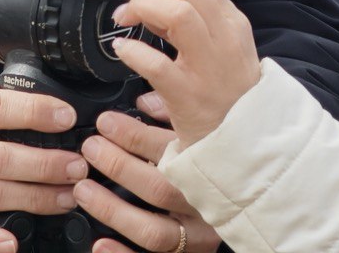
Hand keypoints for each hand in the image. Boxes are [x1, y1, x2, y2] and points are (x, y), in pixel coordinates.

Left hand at [73, 102, 220, 252]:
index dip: (131, 134)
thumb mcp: (206, 129)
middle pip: (158, 188)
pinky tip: (100, 243)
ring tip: (84, 190)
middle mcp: (206, 203)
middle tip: (91, 149)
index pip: (168, 149)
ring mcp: (199, 233)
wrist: (254, 197)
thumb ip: (174, 115)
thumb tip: (144, 102)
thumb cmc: (222, 157)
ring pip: (153, 230)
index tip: (105, 123)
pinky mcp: (190, 252)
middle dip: (118, 167)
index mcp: (211, 166)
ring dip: (112, 210)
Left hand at [107, 0, 260, 148]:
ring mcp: (209, 66)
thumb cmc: (227, 93)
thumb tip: (147, 0)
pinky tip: (122, 49)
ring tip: (122, 16)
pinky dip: (133, 51)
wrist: (248, 142)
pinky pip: (157, 64)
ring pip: (177, 13)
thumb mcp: (219, 48)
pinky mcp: (191, 96)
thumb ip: (186, 22)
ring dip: (142, 5)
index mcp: (230, 21)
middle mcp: (224, 37)